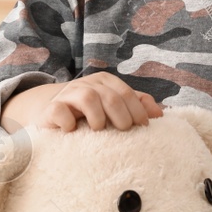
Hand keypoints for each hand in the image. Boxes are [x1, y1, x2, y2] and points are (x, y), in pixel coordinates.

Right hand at [1, 71, 162, 133]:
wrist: (52, 113)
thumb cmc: (89, 112)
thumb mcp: (113, 105)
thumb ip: (137, 105)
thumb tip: (160, 114)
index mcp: (104, 82)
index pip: (125, 92)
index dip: (137, 110)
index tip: (143, 127)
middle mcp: (87, 84)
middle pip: (110, 96)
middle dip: (121, 115)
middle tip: (124, 130)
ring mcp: (68, 95)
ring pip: (87, 97)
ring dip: (98, 116)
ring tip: (99, 129)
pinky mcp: (51, 109)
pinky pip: (60, 111)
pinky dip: (69, 122)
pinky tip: (73, 130)